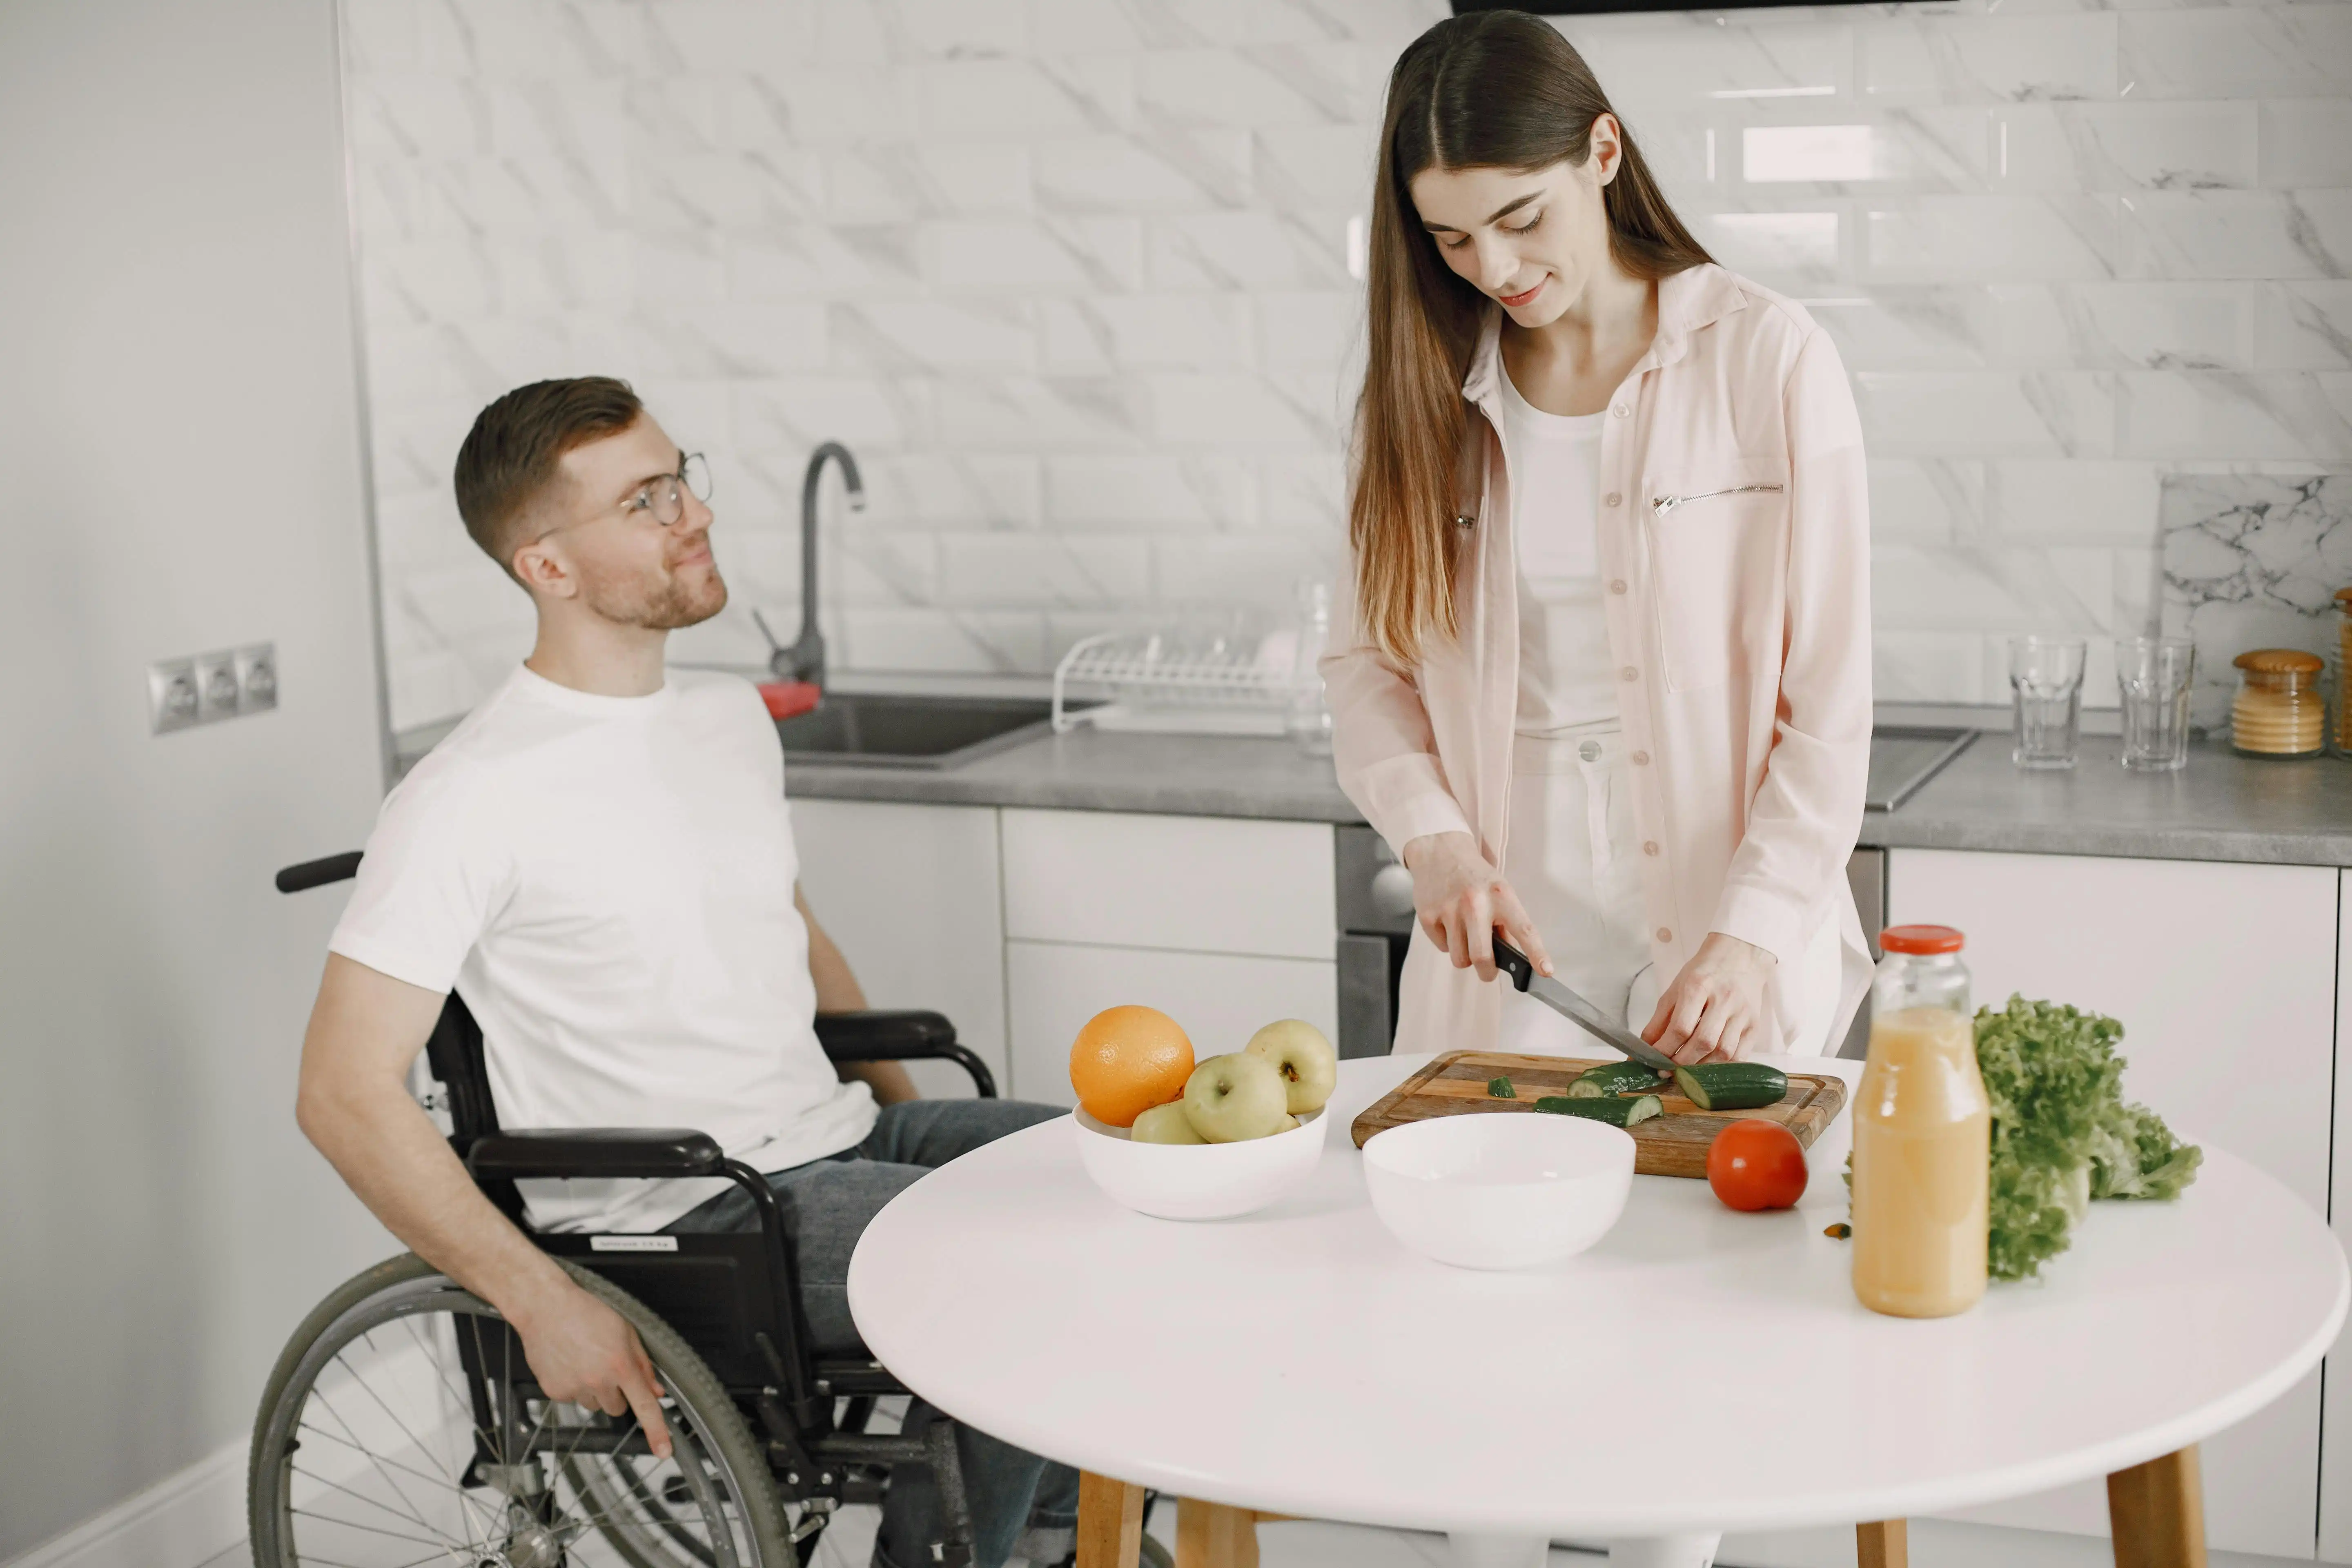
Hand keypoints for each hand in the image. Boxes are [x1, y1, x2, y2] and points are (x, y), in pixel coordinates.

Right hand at [507, 1279, 673, 1459]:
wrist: (545, 1308)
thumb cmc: (587, 1313)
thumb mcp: (626, 1332)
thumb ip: (643, 1364)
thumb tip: (656, 1390)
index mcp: (620, 1364)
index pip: (644, 1405)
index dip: (657, 1430)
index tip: (664, 1451)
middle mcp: (598, 1380)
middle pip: (618, 1409)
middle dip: (618, 1394)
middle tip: (607, 1369)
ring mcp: (574, 1388)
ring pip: (595, 1406)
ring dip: (595, 1391)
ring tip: (585, 1361)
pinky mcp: (554, 1391)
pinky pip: (573, 1400)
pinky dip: (574, 1387)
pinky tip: (570, 1364)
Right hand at [1399, 831, 1552, 982]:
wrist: (1439, 851)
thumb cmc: (1474, 876)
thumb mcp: (1498, 891)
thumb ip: (1506, 923)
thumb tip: (1512, 957)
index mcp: (1501, 895)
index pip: (1524, 929)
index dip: (1536, 953)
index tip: (1546, 971)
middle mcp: (1475, 902)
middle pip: (1482, 957)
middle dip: (1487, 972)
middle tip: (1488, 970)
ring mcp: (1449, 909)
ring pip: (1460, 959)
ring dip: (1465, 955)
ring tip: (1465, 936)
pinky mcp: (1428, 915)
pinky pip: (1442, 948)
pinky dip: (1447, 942)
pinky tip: (1448, 923)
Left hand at [1642, 932, 1775, 1064]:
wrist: (1739, 956)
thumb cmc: (1704, 973)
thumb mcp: (1676, 989)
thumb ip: (1659, 1020)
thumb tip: (1645, 1048)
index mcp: (1699, 986)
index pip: (1681, 1027)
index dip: (1665, 1049)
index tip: (1653, 1061)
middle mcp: (1724, 999)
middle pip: (1703, 1042)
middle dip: (1682, 1062)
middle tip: (1668, 1071)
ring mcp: (1743, 1013)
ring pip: (1724, 1052)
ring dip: (1702, 1068)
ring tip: (1687, 1072)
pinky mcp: (1755, 1025)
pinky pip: (1740, 1056)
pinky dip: (1723, 1068)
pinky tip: (1709, 1068)